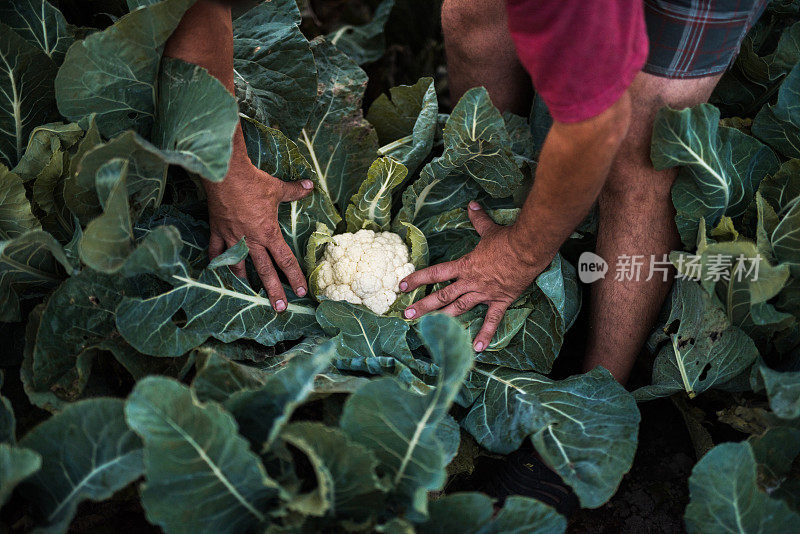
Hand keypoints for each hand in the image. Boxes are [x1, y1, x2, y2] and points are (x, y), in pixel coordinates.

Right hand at [205, 157, 312, 310]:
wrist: (225, 175)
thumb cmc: (253, 182)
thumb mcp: (278, 187)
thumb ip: (295, 191)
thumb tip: (310, 186)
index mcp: (269, 233)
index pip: (286, 261)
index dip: (295, 277)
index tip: (301, 292)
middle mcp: (251, 241)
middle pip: (265, 271)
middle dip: (273, 291)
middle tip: (279, 309)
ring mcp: (233, 238)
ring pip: (239, 266)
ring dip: (245, 280)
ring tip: (249, 292)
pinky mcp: (218, 231)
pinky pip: (217, 251)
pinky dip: (218, 261)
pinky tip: (219, 269)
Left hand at [399, 201, 549, 350]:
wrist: (528, 249)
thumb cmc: (508, 239)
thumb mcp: (489, 229)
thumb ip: (478, 218)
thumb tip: (471, 204)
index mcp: (465, 265)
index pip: (436, 273)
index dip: (417, 279)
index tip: (401, 286)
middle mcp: (471, 282)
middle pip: (442, 295)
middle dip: (423, 306)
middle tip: (406, 315)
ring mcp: (484, 293)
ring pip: (459, 309)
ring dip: (443, 319)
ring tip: (428, 331)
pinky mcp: (500, 300)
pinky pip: (491, 320)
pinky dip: (485, 334)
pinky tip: (477, 348)